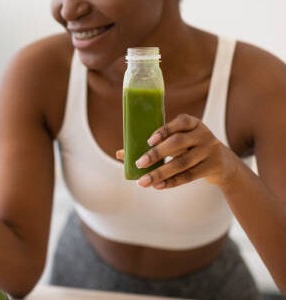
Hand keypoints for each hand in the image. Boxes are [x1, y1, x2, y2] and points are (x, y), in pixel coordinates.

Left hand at [116, 114, 240, 188]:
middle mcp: (203, 134)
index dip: (164, 130)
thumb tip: (120, 154)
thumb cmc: (189, 149)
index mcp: (192, 123)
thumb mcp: (176, 143)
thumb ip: (152, 146)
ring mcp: (210, 150)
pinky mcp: (213, 166)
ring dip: (160, 173)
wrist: (222, 163)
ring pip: (182, 162)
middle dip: (157, 153)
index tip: (148, 141)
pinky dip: (172, 181)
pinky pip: (190, 175)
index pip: (181, 121)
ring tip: (144, 182)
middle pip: (178, 143)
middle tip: (139, 163)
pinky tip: (158, 186)